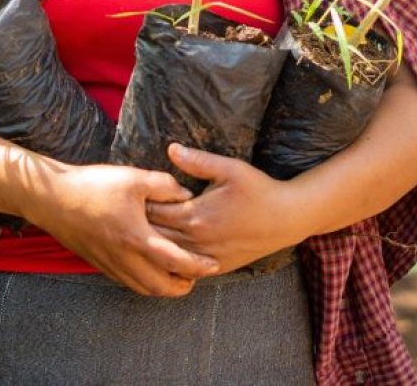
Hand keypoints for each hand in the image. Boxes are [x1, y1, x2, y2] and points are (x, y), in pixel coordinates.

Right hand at [23, 163, 220, 297]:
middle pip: (161, 287)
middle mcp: (125, 258)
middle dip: (183, 286)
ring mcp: (110, 264)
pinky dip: (144, 282)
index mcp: (137, 238)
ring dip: (164, 287)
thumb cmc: (93, 186)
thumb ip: (165, 186)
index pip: (176, 262)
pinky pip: (127, 282)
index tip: (214, 265)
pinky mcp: (98, 263)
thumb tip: (187, 195)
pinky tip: (149, 269)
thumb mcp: (134, 178)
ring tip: (177, 276)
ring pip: (143, 288)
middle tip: (197, 276)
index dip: (198, 266)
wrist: (52, 199)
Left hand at [146, 143, 308, 275]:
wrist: (287, 220)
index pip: (153, 211)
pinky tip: (162, 251)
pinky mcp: (215, 267)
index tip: (132, 193)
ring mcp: (205, 258)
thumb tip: (171, 149)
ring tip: (140, 230)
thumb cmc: (259, 191)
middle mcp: (196, 241)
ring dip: (152, 243)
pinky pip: (183, 268)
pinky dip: (169, 260)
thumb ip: (198, 161)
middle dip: (140, 224)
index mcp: (195, 215)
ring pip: (166, 255)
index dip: (139, 202)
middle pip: (154, 236)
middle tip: (129, 212)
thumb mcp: (231, 169)